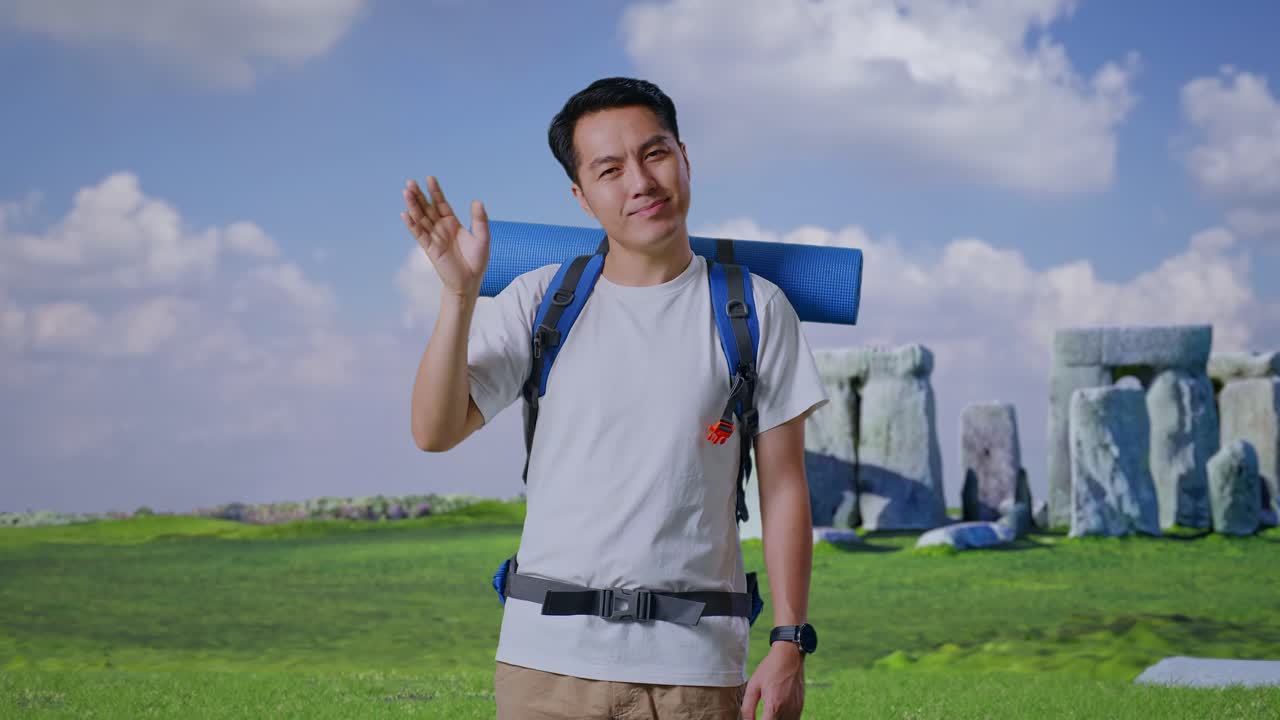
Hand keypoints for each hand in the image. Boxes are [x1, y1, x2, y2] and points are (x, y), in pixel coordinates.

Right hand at [401, 176, 489, 297]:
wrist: (469, 281)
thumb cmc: (476, 260)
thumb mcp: (482, 237)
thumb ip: (479, 220)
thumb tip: (477, 201)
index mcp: (452, 223)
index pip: (441, 203)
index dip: (435, 191)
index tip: (430, 178)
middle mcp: (441, 228)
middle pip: (427, 208)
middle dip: (419, 195)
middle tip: (410, 182)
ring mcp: (434, 237)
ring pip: (420, 218)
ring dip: (412, 206)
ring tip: (406, 192)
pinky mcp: (430, 248)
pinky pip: (419, 234)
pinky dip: (412, 225)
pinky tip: (405, 214)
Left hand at [741, 643, 804, 719]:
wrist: (789, 655)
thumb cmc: (770, 668)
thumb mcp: (753, 686)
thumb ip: (747, 707)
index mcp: (774, 705)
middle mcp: (787, 709)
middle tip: (762, 715)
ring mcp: (796, 708)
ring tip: (768, 714)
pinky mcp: (800, 705)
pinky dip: (785, 719)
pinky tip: (778, 713)